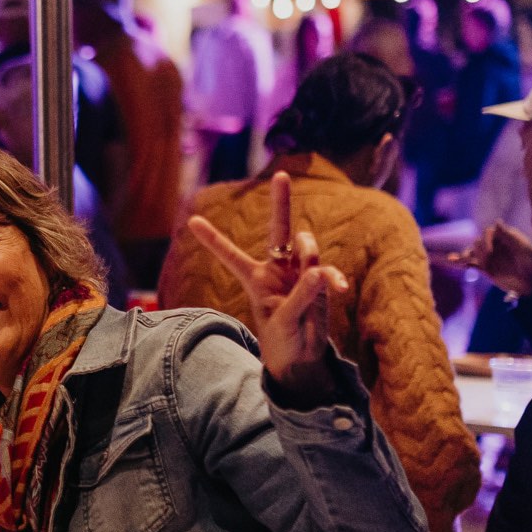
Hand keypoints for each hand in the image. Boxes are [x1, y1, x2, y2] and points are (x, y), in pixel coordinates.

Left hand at [184, 172, 348, 402]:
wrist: (301, 357)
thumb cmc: (283, 340)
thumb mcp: (285, 322)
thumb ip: (300, 296)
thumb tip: (319, 269)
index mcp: (256, 279)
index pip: (232, 256)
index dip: (213, 239)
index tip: (192, 220)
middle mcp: (277, 269)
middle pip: (279, 230)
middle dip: (281, 202)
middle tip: (282, 174)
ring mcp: (300, 273)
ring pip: (307, 245)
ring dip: (312, 254)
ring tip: (316, 278)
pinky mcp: (320, 282)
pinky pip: (328, 270)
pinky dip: (333, 278)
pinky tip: (339, 288)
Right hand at [453, 223, 531, 299]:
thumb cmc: (531, 262)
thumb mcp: (523, 248)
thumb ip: (509, 235)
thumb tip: (497, 221)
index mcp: (502, 236)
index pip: (487, 233)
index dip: (486, 240)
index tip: (490, 251)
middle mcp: (493, 244)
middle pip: (478, 242)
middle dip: (479, 250)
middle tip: (487, 260)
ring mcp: (488, 256)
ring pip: (471, 252)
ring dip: (465, 255)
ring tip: (455, 259)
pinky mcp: (484, 268)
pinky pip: (469, 263)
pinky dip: (460, 261)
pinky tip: (451, 260)